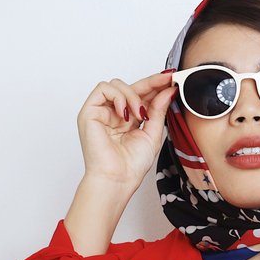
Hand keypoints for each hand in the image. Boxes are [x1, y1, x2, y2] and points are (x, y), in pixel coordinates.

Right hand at [76, 71, 176, 187]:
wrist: (118, 179)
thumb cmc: (131, 165)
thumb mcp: (152, 133)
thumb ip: (158, 110)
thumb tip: (167, 91)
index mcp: (129, 119)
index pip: (142, 95)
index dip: (155, 86)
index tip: (171, 80)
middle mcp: (114, 113)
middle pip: (131, 86)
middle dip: (150, 83)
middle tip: (166, 81)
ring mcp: (101, 112)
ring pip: (117, 84)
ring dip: (133, 96)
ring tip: (139, 115)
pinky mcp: (89, 112)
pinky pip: (103, 88)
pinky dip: (118, 96)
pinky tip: (125, 113)